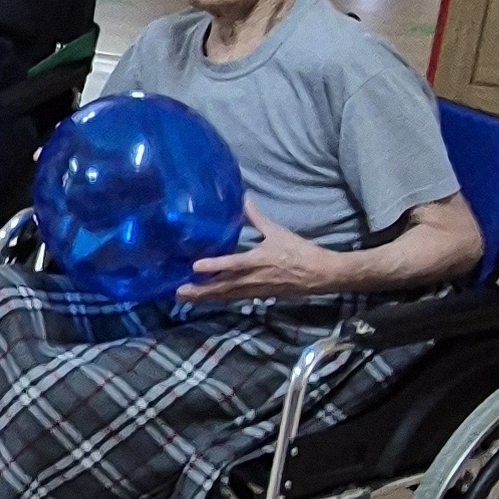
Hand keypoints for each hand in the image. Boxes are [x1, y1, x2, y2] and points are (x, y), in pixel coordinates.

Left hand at [176, 198, 339, 304]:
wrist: (319, 274)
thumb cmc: (299, 251)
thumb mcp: (278, 232)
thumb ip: (257, 218)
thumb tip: (245, 199)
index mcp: (258, 260)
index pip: (232, 264)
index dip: (214, 265)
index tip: (195, 267)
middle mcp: (253, 278)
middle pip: (223, 286)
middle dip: (201, 290)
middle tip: (179, 292)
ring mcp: (255, 289)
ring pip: (226, 295)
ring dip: (206, 297)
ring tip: (185, 297)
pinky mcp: (259, 295)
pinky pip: (234, 298)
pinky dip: (219, 299)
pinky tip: (206, 300)